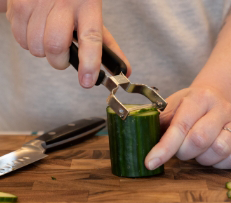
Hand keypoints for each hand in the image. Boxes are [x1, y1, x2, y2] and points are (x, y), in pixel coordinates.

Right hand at [6, 0, 130, 86]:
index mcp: (88, 5)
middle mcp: (63, 2)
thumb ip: (109, 46)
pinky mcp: (18, 4)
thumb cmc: (75, 4)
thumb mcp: (94, 19)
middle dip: (58, 61)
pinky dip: (28, 42)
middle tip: (61, 54)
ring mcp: (38, 1)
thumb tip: (127, 71)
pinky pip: (20, 40)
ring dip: (43, 51)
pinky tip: (35, 29)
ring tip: (47, 36)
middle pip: (55, 46)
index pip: (91, 37)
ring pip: (36, 47)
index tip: (87, 82)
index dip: (89, 63)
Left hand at [145, 86, 230, 169]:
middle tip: (179, 149)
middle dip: (183, 152)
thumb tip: (139, 140)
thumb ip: (158, 122)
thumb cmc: (188, 105)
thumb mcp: (171, 106)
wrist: (215, 98)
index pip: (180, 126)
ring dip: (201, 158)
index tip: (150, 163)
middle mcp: (220, 109)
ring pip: (219, 150)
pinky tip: (209, 156)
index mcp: (199, 99)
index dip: (164, 148)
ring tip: (195, 150)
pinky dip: (219, 164)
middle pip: (199, 140)